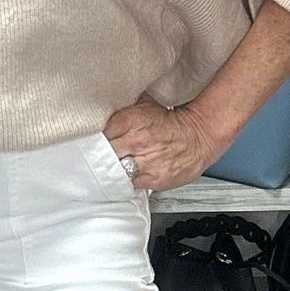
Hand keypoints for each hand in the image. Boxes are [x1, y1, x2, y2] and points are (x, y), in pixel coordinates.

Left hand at [102, 90, 233, 193]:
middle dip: (97, 159)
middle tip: (94, 161)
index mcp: (130, 121)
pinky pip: (129, 185)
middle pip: (103, 155)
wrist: (200, 136)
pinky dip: (124, 183)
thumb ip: (123, 109)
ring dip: (110, 173)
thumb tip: (102, 109)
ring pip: (114, 172)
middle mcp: (136, 141)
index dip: (92, 143)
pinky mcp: (153, 179)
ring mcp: (145, 162)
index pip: (98, 135)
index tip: (89, 146)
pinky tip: (124, 178)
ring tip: (108, 171)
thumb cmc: (172, 123)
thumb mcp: (145, 105)